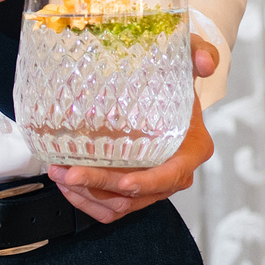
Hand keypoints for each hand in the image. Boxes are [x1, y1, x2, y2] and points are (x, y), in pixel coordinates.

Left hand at [48, 39, 222, 220]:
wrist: (166, 99)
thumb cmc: (175, 86)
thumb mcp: (186, 64)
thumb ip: (198, 54)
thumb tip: (205, 62)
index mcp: (192, 150)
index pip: (172, 175)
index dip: (147, 181)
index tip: (123, 180)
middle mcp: (174, 175)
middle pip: (137, 195)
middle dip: (100, 186)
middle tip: (69, 173)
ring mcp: (152, 187)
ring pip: (119, 205)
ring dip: (86, 194)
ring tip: (59, 174)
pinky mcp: (135, 194)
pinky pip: (111, 210)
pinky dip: (87, 202)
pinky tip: (68, 186)